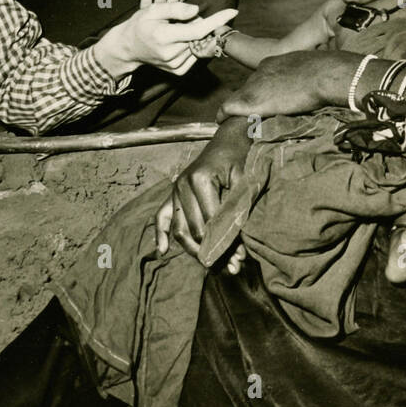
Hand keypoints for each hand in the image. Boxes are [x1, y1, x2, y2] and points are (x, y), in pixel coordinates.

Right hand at [96, 3, 236, 78]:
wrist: (129, 47)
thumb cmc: (141, 24)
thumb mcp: (153, 10)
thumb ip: (175, 8)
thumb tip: (197, 11)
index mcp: (164, 37)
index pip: (199, 30)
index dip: (217, 21)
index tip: (233, 11)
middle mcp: (171, 54)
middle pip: (200, 35)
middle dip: (198, 23)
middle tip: (179, 21)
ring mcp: (175, 65)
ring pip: (198, 44)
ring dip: (193, 35)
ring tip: (174, 32)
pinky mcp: (179, 71)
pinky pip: (195, 54)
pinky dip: (191, 45)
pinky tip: (177, 43)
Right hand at [155, 119, 250, 259]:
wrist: (228, 139)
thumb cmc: (240, 159)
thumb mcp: (245, 182)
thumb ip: (239, 213)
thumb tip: (239, 252)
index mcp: (200, 179)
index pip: (212, 222)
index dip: (227, 243)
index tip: (241, 259)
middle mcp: (182, 185)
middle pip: (196, 230)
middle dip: (214, 251)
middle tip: (233, 267)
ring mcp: (175, 189)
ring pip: (180, 229)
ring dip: (195, 251)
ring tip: (213, 265)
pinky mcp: (172, 193)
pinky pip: (161, 216)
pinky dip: (161, 234)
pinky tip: (162, 250)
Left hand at [218, 50, 345, 120]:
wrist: (323, 74)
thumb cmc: (326, 73)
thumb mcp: (311, 70)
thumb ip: (303, 78)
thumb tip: (311, 87)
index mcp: (274, 62)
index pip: (262, 78)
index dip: (262, 91)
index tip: (266, 101)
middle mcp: (260, 71)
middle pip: (249, 88)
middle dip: (250, 100)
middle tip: (252, 116)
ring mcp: (254, 85)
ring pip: (239, 98)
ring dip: (238, 110)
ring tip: (235, 122)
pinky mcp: (250, 100)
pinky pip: (228, 107)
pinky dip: (223, 115)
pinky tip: (221, 121)